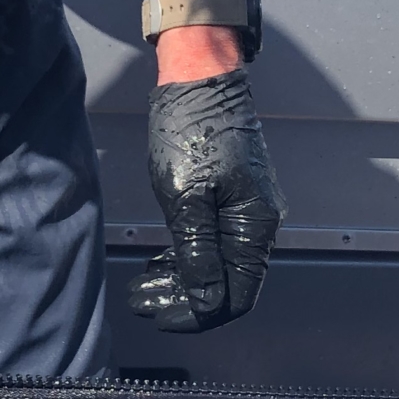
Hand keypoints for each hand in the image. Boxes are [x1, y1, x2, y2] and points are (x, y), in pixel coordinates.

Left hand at [127, 68, 282, 332]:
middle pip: (226, 283)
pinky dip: (185, 258)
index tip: (161, 319)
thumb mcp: (186, 199)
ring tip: (140, 288)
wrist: (200, 79)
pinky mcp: (230, 198)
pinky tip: (157, 264)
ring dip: (179, 281)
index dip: (199, 315)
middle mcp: (258, 225)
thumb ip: (197, 255)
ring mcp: (245, 211)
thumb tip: (208, 304)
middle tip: (139, 302)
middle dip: (182, 300)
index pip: (237, 295)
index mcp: (254, 228)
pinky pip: (213, 242)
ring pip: (216, 264)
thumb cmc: (191, 132)